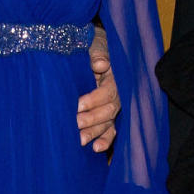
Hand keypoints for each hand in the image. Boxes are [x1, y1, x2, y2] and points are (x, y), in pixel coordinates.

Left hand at [77, 26, 117, 151]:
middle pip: (110, 110)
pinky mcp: (107, 116)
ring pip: (109, 123)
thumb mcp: (94, 43)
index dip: (94, 99)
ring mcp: (112, 106)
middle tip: (76, 123)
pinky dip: (105, 140)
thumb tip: (100, 64)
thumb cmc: (91, 45)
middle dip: (93, 118)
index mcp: (114, 76)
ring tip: (82, 141)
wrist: (90, 47)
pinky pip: (111, 130)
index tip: (78, 104)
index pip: (109, 90)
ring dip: (96, 133)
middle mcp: (116, 93)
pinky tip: (96, 149)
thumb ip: (97, 53)